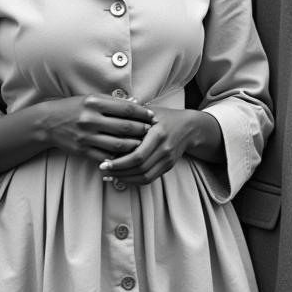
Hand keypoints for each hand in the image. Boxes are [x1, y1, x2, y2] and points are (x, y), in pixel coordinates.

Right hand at [34, 94, 154, 163]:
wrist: (47, 123)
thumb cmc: (74, 108)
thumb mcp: (91, 98)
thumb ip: (113, 102)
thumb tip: (137, 103)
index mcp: (95, 103)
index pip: (126, 109)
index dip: (142, 113)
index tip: (152, 116)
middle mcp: (90, 119)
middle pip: (125, 127)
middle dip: (142, 130)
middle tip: (152, 131)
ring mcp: (86, 136)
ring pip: (118, 144)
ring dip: (134, 145)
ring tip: (143, 143)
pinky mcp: (82, 150)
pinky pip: (106, 156)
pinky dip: (119, 157)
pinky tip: (127, 155)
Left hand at [98, 108, 222, 185]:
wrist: (189, 127)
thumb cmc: (166, 117)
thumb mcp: (150, 111)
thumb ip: (132, 114)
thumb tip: (108, 115)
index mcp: (159, 134)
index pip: (138, 155)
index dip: (119, 162)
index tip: (103, 162)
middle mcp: (165, 149)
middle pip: (140, 168)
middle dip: (119, 171)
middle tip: (103, 169)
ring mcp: (167, 160)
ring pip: (144, 176)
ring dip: (125, 178)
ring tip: (110, 174)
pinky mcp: (168, 166)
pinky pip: (149, 178)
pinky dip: (134, 180)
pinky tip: (122, 176)